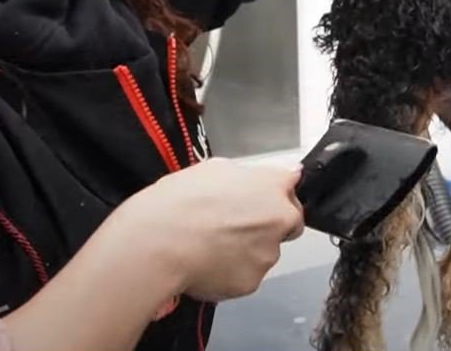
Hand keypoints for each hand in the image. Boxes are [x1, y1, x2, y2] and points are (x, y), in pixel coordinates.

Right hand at [114, 157, 304, 301]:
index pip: (293, 183)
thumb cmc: (178, 202)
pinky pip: (246, 276)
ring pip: (266, 252)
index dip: (277, 190)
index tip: (266, 196)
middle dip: (272, 224)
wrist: (157, 244)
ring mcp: (268, 254)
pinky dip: (232, 273)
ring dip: (248, 250)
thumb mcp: (211, 169)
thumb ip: (242, 175)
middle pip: (290, 223)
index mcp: (272, 186)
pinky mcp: (252, 282)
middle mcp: (279, 220)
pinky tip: (207, 263)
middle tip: (237, 225)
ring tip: (211, 245)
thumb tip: (255, 178)